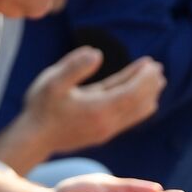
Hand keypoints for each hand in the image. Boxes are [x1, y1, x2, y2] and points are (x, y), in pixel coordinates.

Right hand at [22, 49, 164, 152]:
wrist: (34, 139)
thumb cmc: (41, 107)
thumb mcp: (52, 81)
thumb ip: (74, 66)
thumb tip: (97, 53)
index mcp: (98, 109)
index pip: (131, 93)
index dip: (143, 78)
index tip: (152, 63)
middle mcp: (107, 123)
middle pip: (138, 103)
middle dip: (149, 85)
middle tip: (158, 68)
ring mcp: (105, 130)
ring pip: (135, 113)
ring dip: (148, 96)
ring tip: (157, 81)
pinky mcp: (102, 134)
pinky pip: (128, 119)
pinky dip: (139, 107)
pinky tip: (143, 100)